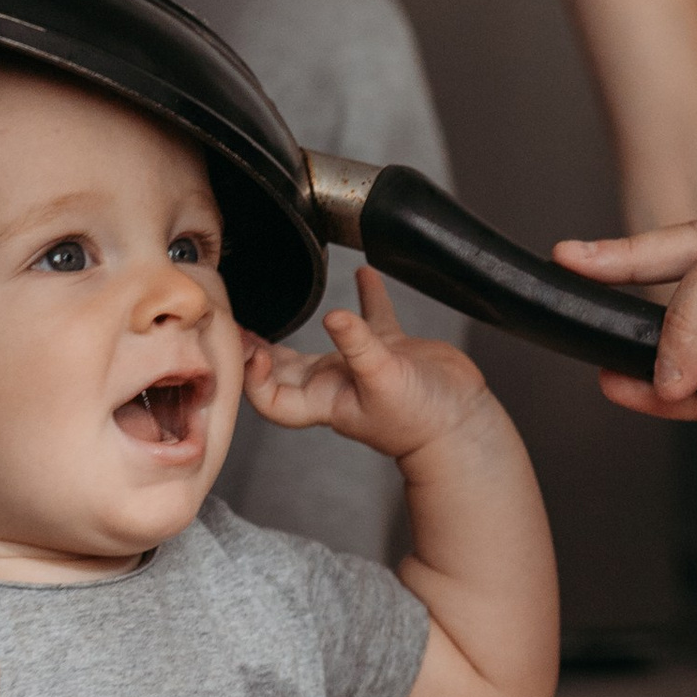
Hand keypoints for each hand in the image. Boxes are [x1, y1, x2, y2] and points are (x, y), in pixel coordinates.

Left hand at [245, 268, 494, 466]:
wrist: (462, 422)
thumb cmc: (421, 420)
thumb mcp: (384, 381)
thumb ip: (358, 346)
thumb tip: (332, 315)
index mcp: (324, 401)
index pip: (271, 397)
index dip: (253, 377)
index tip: (253, 349)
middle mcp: (335, 384)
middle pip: (282, 370)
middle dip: (257, 351)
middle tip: (235, 324)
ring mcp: (360, 365)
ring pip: (319, 343)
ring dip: (297, 327)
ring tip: (277, 306)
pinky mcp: (389, 350)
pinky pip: (370, 319)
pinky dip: (366, 296)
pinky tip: (365, 273)